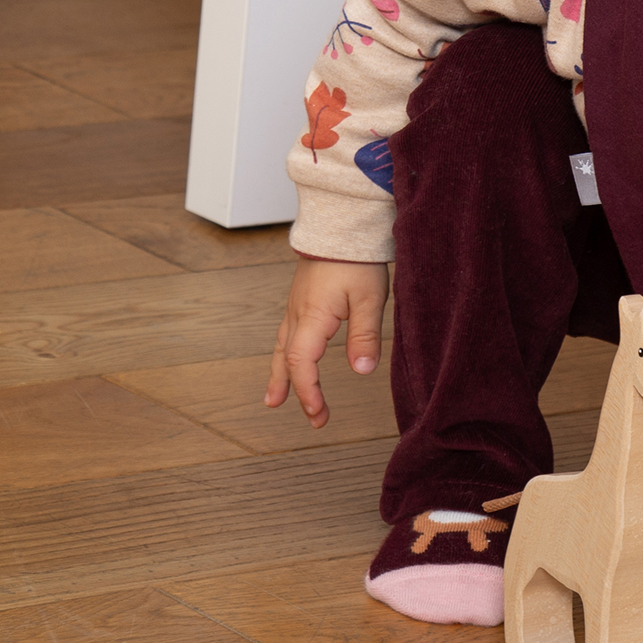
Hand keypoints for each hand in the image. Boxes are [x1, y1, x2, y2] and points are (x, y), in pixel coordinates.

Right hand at [266, 257, 389, 428]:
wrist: (340, 225)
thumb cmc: (355, 258)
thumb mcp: (368, 297)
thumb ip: (364, 335)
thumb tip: (361, 371)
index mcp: (312, 318)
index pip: (301, 365)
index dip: (308, 393)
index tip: (318, 414)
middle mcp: (297, 314)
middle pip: (288, 361)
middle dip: (297, 392)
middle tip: (312, 418)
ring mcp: (296, 306)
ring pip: (281, 348)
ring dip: (280, 376)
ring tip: (274, 399)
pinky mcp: (301, 299)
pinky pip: (286, 334)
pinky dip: (283, 355)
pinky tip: (287, 360)